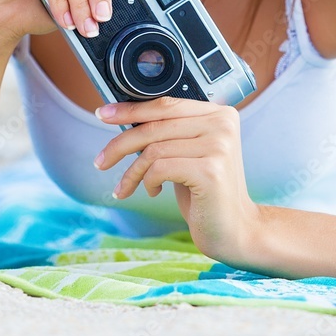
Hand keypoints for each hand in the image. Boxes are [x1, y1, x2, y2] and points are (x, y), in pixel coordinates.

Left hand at [93, 96, 259, 265]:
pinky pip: (160, 168)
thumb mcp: (186, 154)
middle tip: (100, 161)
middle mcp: (222, 123)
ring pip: (154, 149)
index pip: (166, 104)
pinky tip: (153, 192)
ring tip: (126, 187)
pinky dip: (147, 182)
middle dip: (121, 144)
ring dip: (132, 172)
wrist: (234, 231)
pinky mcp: (211, 170)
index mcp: (219, 113)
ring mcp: (219, 146)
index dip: (132, 109)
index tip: (104, 114)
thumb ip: (169, 132)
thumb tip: (125, 117)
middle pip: (156, 126)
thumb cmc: (205, 193)